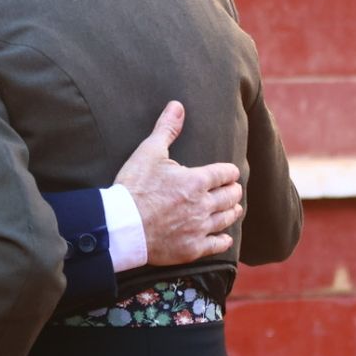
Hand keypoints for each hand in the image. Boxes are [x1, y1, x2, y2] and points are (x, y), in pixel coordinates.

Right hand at [115, 101, 243, 264]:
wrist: (121, 225)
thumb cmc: (134, 186)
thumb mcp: (149, 152)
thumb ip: (166, 129)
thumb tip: (177, 106)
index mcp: (196, 181)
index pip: (225, 174)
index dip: (230, 172)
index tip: (230, 172)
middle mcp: (203, 205)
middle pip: (230, 196)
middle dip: (233, 191)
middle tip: (233, 190)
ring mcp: (199, 228)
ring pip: (226, 219)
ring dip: (232, 212)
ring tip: (234, 209)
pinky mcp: (191, 249)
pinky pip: (217, 245)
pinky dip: (224, 240)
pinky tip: (225, 237)